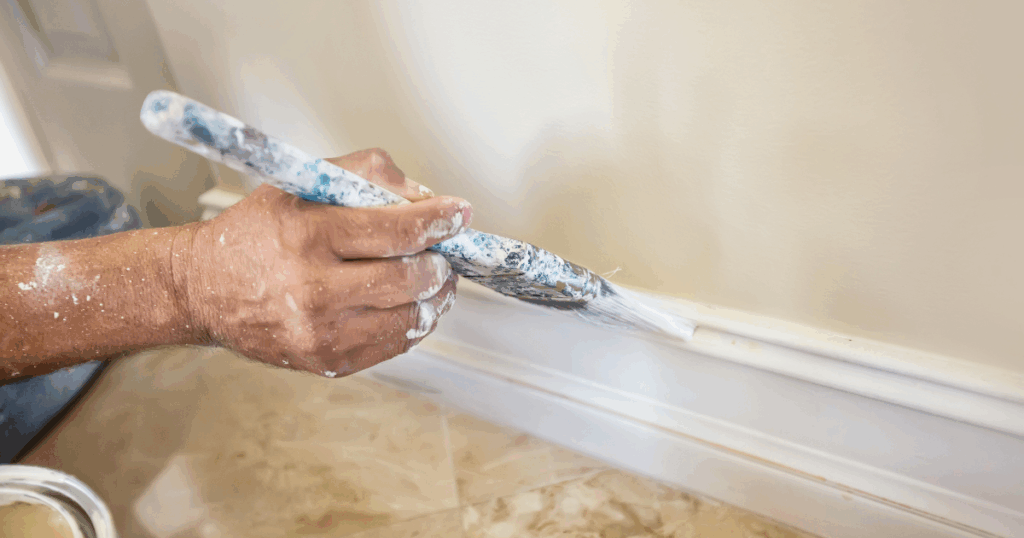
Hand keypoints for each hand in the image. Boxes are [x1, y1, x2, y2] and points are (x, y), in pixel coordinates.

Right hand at [173, 149, 471, 377]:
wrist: (203, 288)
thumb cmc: (257, 232)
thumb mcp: (302, 182)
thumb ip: (366, 176)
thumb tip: (425, 198)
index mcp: (309, 235)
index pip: (398, 229)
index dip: (440, 222)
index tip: (460, 214)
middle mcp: (314, 288)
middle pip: (412, 279)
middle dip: (440, 263)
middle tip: (444, 251)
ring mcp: (322, 332)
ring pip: (412, 317)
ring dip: (434, 295)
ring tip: (431, 277)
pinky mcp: (328, 361)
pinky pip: (395, 344)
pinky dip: (412, 320)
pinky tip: (405, 302)